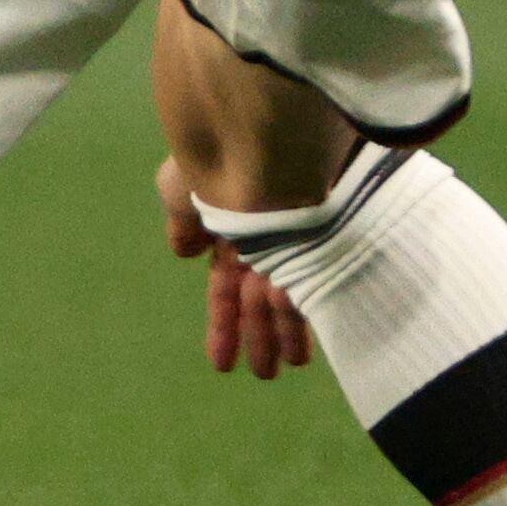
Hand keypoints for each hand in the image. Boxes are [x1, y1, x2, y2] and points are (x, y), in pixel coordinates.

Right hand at [157, 153, 312, 380]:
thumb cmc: (213, 160)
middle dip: (257, 335)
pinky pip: (313, 285)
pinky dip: (308, 313)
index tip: (221, 364)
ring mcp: (295, 238)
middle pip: (257, 296)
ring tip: (288, 367)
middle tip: (263, 375)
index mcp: (224, 225)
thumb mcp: (179, 188)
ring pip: (287, 295)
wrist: (261, 130)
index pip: (223, 286)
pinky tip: (312, 341)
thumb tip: (185, 252)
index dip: (222, 324)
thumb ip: (182, 222)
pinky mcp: (327, 238)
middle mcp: (261, 235)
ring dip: (284, 332)